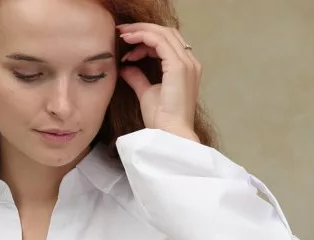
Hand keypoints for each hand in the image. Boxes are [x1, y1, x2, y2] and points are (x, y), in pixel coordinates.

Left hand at [117, 22, 201, 141]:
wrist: (170, 135)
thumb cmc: (162, 121)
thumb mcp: (147, 94)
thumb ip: (138, 79)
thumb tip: (126, 68)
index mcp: (186, 69)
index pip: (167, 43)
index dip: (147, 39)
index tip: (127, 45)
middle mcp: (190, 63)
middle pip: (167, 33)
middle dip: (143, 29)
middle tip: (123, 32)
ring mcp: (186, 63)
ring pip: (163, 33)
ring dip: (141, 31)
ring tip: (123, 35)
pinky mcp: (178, 67)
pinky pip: (159, 41)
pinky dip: (142, 36)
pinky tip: (128, 41)